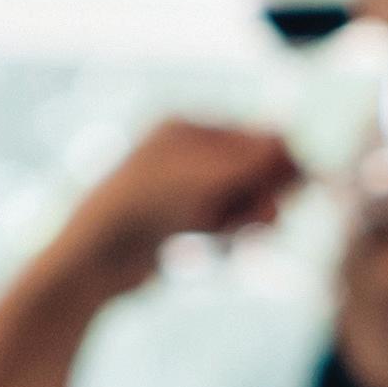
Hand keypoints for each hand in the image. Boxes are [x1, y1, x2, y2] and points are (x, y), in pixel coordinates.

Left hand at [39, 119, 298, 301]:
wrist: (89, 259)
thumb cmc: (147, 207)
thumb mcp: (209, 178)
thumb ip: (254, 160)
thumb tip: (288, 138)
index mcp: (183, 126)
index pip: (251, 135)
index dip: (278, 160)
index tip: (298, 186)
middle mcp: (181, 153)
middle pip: (247, 168)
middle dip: (262, 194)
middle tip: (267, 219)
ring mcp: (176, 188)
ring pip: (235, 199)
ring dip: (246, 217)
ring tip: (241, 238)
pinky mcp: (172, 223)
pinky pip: (217, 223)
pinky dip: (226, 233)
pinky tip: (218, 246)